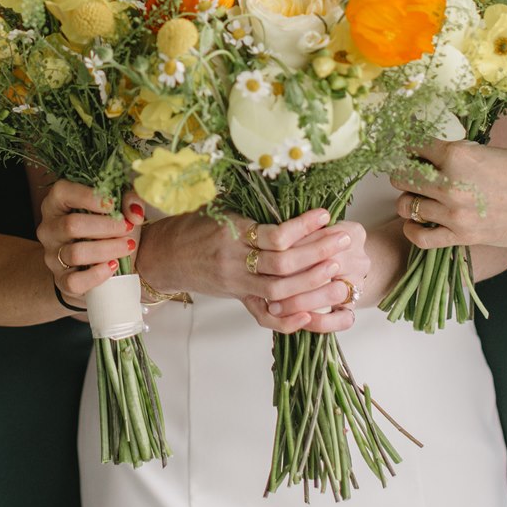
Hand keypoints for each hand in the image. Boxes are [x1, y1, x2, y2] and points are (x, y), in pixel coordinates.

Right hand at [37, 180, 140, 306]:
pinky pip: (75, 281)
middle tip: (128, 227)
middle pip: (71, 225)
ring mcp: (52, 256)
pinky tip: (113, 266)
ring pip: (75, 253)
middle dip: (105, 226)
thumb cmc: (105, 228)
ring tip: (127, 246)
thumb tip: (134, 213)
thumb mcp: (115, 208)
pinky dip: (97, 275)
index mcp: (56, 203)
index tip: (113, 204)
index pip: (62, 192)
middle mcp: (49, 228)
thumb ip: (128, 201)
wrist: (94, 266)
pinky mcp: (61, 280)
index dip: (89, 196)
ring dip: (107, 249)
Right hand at [136, 208, 359, 335]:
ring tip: (337, 271)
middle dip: (317, 253)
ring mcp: (236, 283)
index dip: (303, 226)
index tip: (326, 215)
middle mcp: (234, 260)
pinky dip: (287, 320)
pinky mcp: (236, 298)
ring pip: (278, 290)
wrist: (162, 255)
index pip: (274, 234)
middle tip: (344, 240)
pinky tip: (310, 314)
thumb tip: (288, 186)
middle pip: (283, 263)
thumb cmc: (193, 226)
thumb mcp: (218, 208)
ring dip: (311, 282)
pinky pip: (263, 315)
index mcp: (231, 232)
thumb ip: (250, 208)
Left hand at [392, 137, 506, 249]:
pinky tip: (418, 222)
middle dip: (405, 171)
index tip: (412, 148)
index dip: (410, 146)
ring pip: (406, 206)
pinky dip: (413, 230)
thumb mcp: (491, 151)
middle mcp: (450, 183)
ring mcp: (455, 213)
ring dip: (409, 199)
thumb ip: (461, 154)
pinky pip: (421, 237)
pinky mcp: (463, 237)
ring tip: (419, 196)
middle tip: (414, 171)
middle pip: (402, 176)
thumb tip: (437, 154)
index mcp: (458, 154)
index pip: (414, 146)